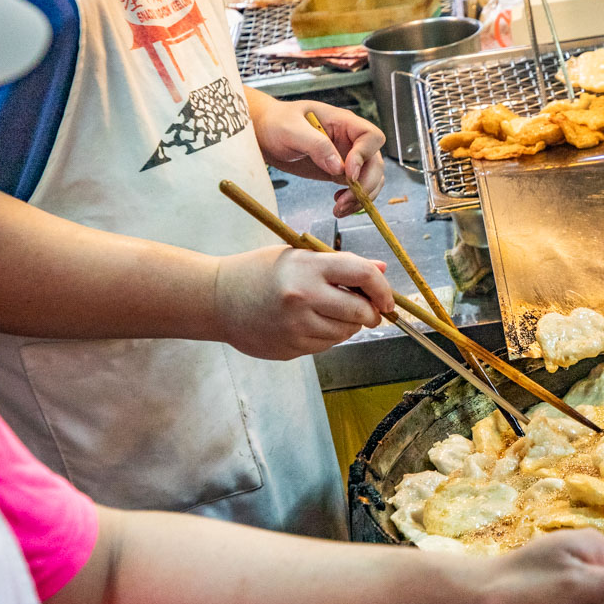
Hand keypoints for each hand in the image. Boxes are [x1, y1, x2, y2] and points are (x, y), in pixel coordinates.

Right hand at [214, 246, 395, 358]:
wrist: (216, 299)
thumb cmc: (259, 272)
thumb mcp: (298, 256)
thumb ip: (341, 264)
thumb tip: (381, 271)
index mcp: (308, 267)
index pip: (363, 275)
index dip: (383, 289)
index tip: (387, 299)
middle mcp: (304, 297)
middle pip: (361, 312)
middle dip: (371, 313)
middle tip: (366, 309)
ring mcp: (297, 326)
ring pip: (347, 332)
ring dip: (349, 325)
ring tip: (329, 312)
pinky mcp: (291, 347)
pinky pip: (327, 346)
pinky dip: (329, 336)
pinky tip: (310, 324)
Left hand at [250, 94, 386, 217]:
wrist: (265, 134)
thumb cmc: (276, 123)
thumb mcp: (291, 129)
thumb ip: (316, 145)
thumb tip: (338, 168)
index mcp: (344, 123)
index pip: (371, 136)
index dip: (365, 155)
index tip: (348, 173)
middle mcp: (351, 140)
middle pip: (375, 163)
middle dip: (365, 185)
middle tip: (346, 199)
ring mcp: (348, 157)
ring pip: (371, 179)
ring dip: (361, 197)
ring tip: (340, 208)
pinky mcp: (340, 173)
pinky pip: (358, 189)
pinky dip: (353, 201)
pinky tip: (338, 204)